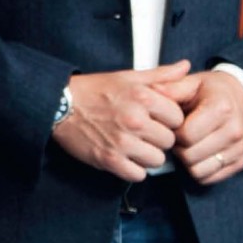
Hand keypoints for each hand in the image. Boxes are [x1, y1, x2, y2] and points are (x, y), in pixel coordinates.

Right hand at [52, 60, 189, 182]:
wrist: (57, 104)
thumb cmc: (92, 91)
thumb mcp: (126, 77)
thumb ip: (160, 74)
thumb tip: (185, 67)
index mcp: (142, 97)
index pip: (178, 119)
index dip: (167, 120)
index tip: (155, 119)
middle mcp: (134, 119)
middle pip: (168, 141)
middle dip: (157, 138)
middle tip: (141, 132)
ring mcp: (122, 141)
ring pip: (157, 160)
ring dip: (146, 155)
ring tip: (133, 144)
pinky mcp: (110, 159)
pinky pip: (139, 175)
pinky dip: (133, 169)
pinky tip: (124, 156)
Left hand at [155, 69, 242, 186]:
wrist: (242, 100)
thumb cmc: (210, 92)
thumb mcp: (191, 83)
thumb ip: (171, 88)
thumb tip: (152, 91)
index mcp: (220, 108)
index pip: (186, 134)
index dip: (171, 132)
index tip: (170, 125)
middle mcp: (233, 131)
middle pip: (190, 155)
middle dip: (176, 147)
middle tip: (174, 136)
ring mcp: (238, 150)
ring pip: (198, 170)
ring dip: (185, 161)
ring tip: (185, 144)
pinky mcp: (239, 163)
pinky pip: (209, 178)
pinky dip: (197, 169)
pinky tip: (195, 153)